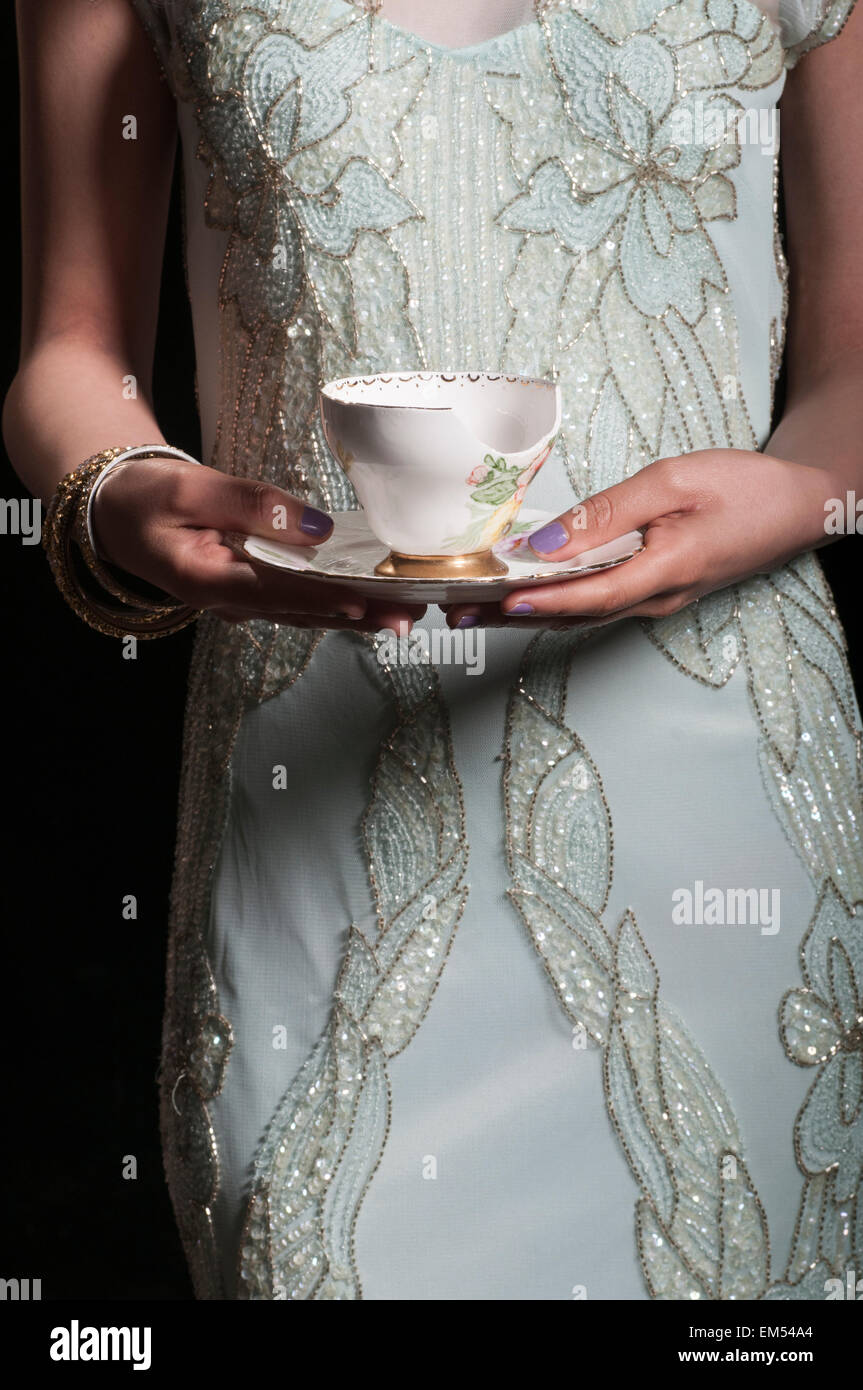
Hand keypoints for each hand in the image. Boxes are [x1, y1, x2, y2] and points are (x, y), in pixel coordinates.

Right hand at [92, 459, 424, 633]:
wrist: (115, 513)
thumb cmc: (146, 498)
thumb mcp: (191, 487)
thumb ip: (253, 505)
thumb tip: (315, 525)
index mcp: (207, 579)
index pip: (276, 591)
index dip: (323, 597)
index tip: (365, 600)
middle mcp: (229, 602)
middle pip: (303, 613)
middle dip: (358, 616)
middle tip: (408, 616)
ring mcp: (241, 602)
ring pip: (307, 614)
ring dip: (357, 616)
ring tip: (405, 613)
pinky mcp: (252, 592)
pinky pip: (300, 602)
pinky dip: (337, 603)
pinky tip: (373, 601)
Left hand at [445, 450, 837, 629]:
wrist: (801, 508)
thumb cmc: (745, 489)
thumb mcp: (674, 482)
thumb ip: (608, 513)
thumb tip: (549, 542)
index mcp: (665, 572)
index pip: (590, 596)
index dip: (541, 602)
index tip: (495, 602)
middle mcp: (657, 598)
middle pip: (573, 614)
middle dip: (510, 616)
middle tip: (454, 613)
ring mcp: (657, 599)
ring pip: (581, 613)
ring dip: (526, 612)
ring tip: (472, 608)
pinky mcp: (656, 590)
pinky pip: (597, 602)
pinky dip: (556, 601)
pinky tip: (526, 594)